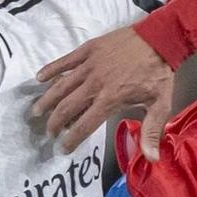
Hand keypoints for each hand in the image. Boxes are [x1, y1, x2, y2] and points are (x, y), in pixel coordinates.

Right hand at [33, 26, 176, 157]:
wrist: (160, 38)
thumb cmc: (159, 73)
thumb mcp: (160, 104)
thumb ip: (151, 132)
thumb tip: (151, 159)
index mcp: (110, 99)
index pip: (85, 124)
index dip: (72, 139)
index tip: (63, 148)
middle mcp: (95, 84)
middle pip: (68, 107)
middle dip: (55, 122)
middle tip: (49, 132)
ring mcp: (89, 65)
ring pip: (61, 85)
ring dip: (47, 100)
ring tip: (36, 111)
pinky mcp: (88, 49)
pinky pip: (65, 61)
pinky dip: (51, 70)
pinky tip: (39, 79)